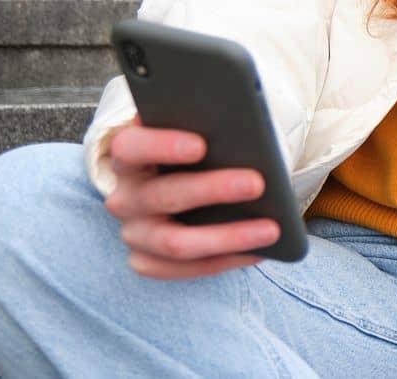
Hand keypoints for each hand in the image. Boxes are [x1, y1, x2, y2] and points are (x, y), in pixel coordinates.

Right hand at [101, 115, 279, 280]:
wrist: (179, 179)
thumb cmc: (196, 148)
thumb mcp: (196, 132)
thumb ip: (208, 128)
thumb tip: (246, 135)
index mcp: (128, 155)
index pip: (131, 147)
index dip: (162, 146)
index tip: (201, 145)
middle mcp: (125, 197)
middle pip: (165, 196)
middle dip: (214, 190)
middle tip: (258, 184)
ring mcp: (134, 233)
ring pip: (176, 243)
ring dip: (228, 237)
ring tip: (272, 230)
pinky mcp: (147, 261)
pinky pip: (187, 269)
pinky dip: (226, 260)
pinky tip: (262, 251)